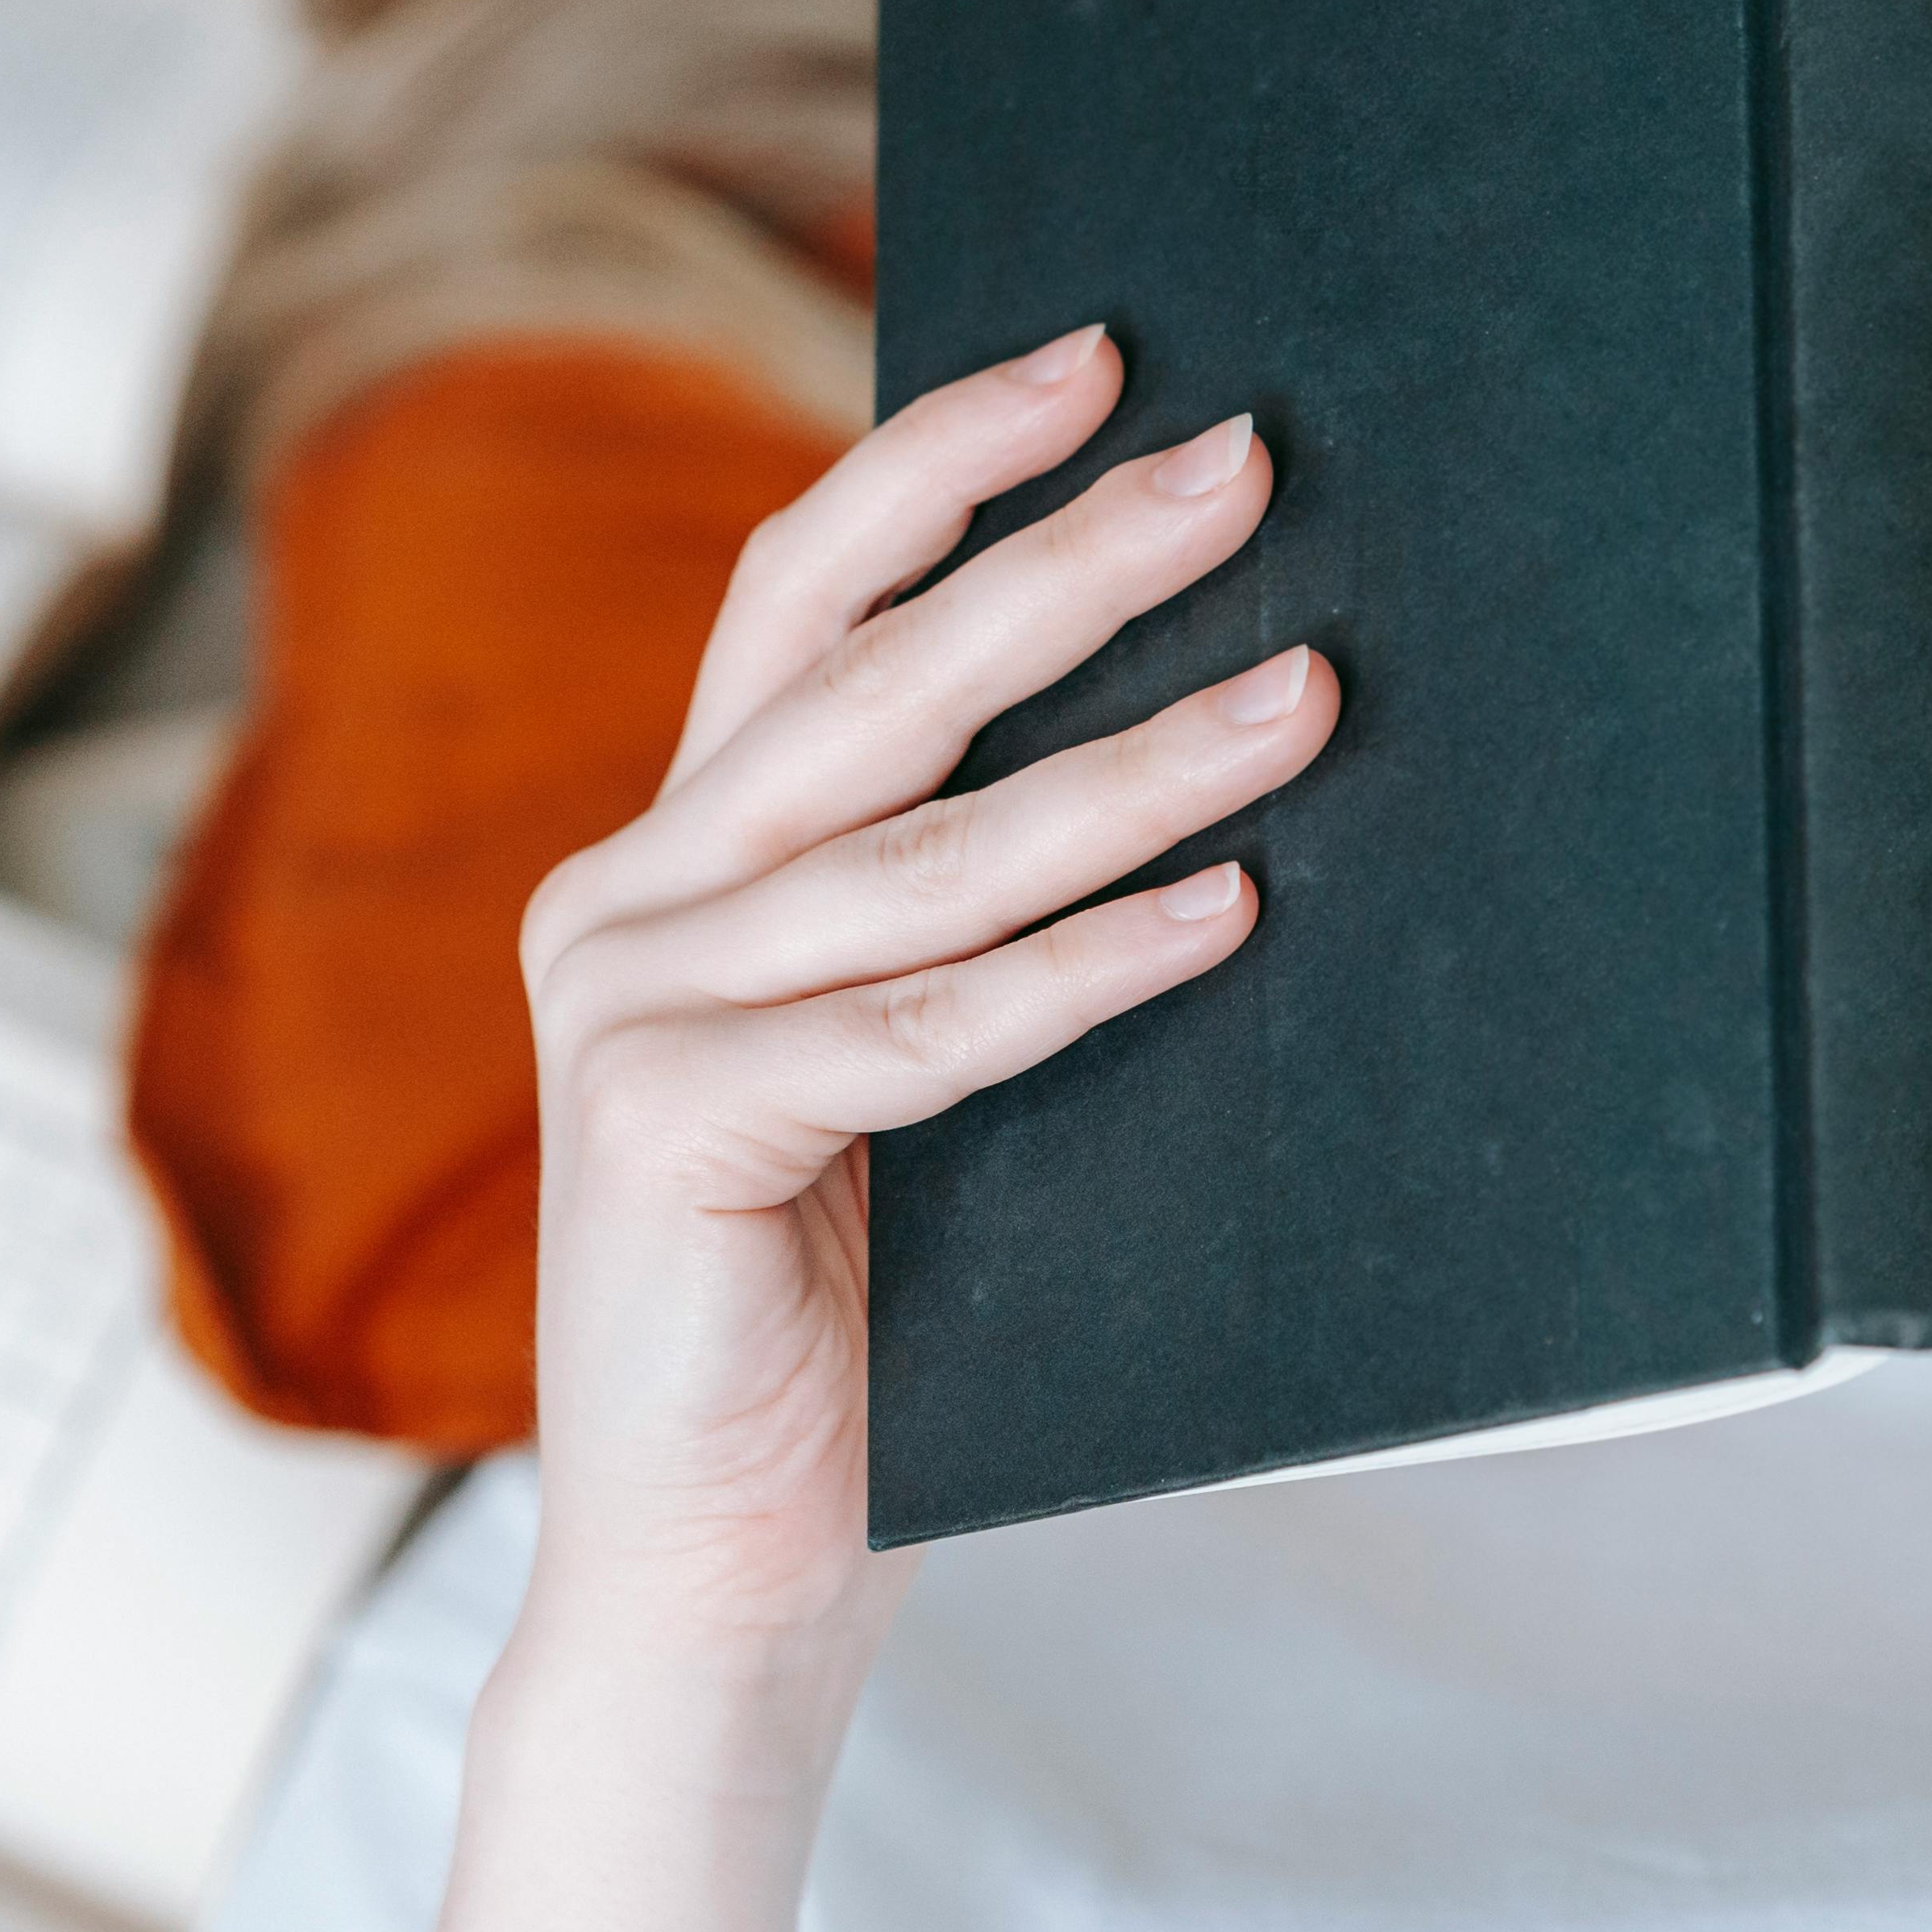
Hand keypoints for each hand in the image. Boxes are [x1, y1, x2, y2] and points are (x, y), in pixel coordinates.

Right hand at [509, 322, 1337, 1699]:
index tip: (1096, 361)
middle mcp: (624, 898)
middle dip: (1075, 562)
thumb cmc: (858, 1311)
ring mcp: (628, 1008)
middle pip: (875, 680)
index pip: (800, 595)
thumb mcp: (903, 1054)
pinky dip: (1087, 965)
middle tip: (1245, 466)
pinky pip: (922, 1024)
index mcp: (677, 852)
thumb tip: (1200, 713)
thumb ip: (959, 901)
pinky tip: (1227, 908)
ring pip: (928, 850)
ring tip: (1307, 694)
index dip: (938, 465)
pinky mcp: (660, 1129)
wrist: (723, 1570)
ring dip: (1141, 765)